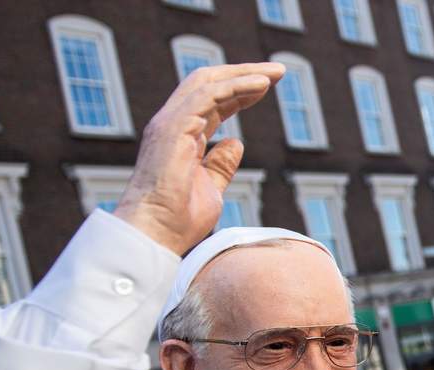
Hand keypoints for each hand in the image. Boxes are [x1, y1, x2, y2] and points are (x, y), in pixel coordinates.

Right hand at [113, 62, 283, 255]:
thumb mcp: (211, 188)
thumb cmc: (177, 219)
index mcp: (182, 135)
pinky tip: (260, 85)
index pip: (213, 102)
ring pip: (208, 83)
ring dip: (244, 74)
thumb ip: (221, 164)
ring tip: (275, 74)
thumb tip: (237, 143)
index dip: (240, 91)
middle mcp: (174, 123)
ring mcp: (171, 123)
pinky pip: (208, 96)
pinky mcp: (173, 128)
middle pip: (210, 83)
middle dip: (244, 73)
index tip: (268, 86)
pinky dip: (235, 87)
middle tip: (278, 72)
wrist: (155, 234)